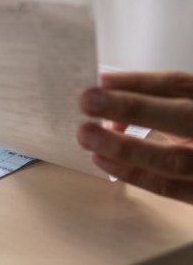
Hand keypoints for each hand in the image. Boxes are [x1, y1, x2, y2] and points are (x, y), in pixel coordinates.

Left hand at [77, 71, 192, 203]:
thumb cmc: (192, 128)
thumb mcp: (184, 106)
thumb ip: (154, 102)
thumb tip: (106, 100)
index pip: (179, 84)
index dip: (139, 81)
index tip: (100, 80)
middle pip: (181, 116)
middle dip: (132, 108)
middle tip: (87, 101)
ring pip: (173, 159)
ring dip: (124, 147)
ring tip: (87, 135)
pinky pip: (168, 187)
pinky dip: (132, 173)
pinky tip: (102, 160)